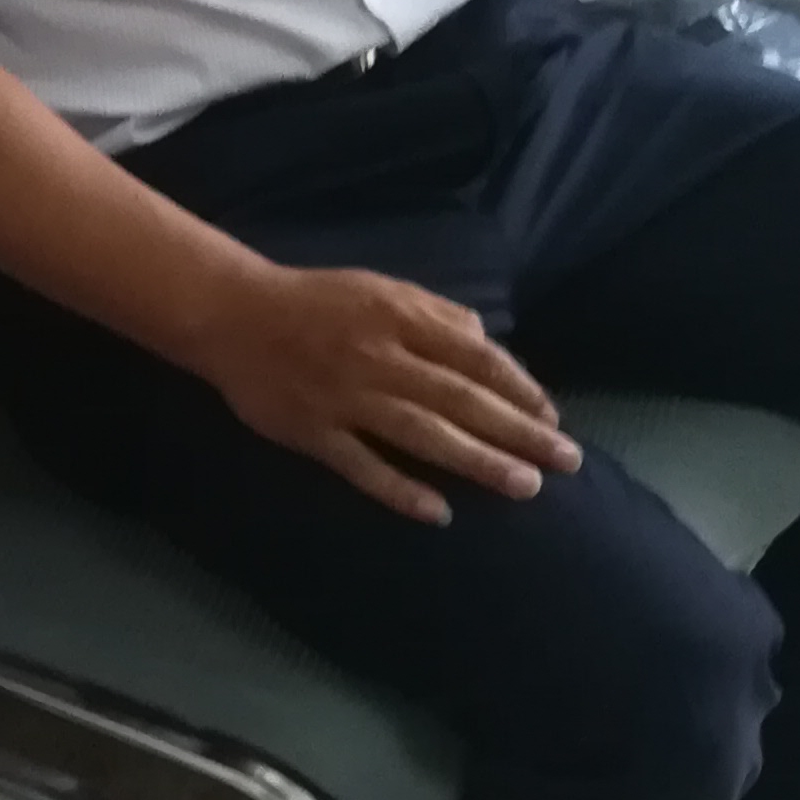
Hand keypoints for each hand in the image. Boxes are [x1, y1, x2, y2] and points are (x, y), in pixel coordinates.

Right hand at [194, 259, 580, 525]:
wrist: (233, 314)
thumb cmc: (315, 301)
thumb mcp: (381, 287)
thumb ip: (435, 314)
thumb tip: (487, 343)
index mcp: (399, 318)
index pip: (474, 356)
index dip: (518, 387)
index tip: (553, 417)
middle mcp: (379, 358)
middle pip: (460, 399)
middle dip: (518, 431)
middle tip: (567, 461)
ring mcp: (345, 398)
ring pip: (422, 433)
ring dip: (477, 461)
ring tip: (524, 486)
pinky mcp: (312, 432)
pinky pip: (361, 466)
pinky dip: (399, 489)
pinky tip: (438, 512)